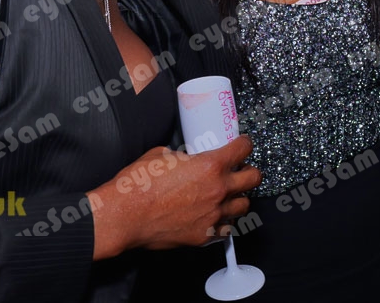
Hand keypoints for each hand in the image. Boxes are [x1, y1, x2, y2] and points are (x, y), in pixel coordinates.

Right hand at [90, 136, 260, 258]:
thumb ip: (181, 156)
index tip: (242, 145)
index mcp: (209, 166)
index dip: (244, 144)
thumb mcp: (161, 155)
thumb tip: (183, 158)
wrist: (125, 214)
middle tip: (242, 169)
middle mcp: (217, 190)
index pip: (242, 149)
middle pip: (254, 179)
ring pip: (243, 206)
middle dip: (249, 171)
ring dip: (237, 198)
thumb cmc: (138, 185)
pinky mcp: (203, 235)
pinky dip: (223, 222)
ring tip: (227, 195)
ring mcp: (212, 215)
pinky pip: (225, 229)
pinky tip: (213, 216)